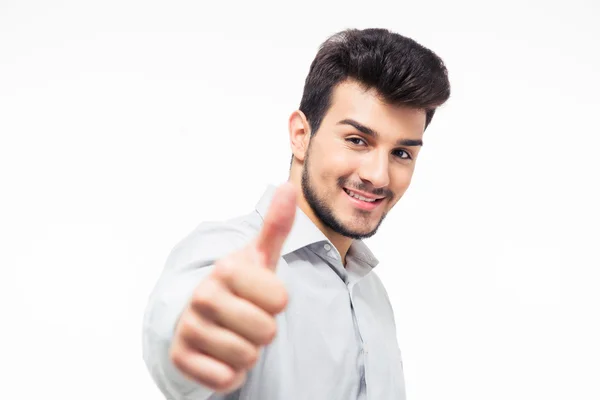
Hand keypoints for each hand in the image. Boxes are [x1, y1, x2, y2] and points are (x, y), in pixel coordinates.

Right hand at [170, 183, 296, 392]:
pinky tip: (221, 354)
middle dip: (264, 330)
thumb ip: (277, 226)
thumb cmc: (240, 285)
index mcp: (226, 269)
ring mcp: (189, 327)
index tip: (263, 295)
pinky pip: (225, 379)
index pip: (280, 300)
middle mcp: (202, 296)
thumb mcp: (260, 256)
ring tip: (235, 334)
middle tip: (249, 317)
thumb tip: (288, 187)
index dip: (278, 302)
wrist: (201, 314)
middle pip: (266, 332)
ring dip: (248, 352)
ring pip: (247, 357)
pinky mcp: (181, 358)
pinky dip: (231, 373)